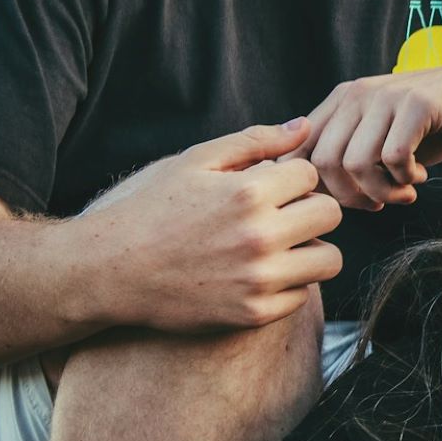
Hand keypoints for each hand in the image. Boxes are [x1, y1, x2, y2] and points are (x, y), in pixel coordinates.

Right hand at [82, 122, 343, 330]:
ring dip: (310, 249)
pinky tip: (258, 273)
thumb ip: (254, 141)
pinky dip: (288, 284)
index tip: (268, 187)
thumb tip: (304, 126)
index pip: (310, 174)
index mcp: (247, 193)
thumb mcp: (194, 162)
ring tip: (279, 245)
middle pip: (331, 214)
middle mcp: (259, 237)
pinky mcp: (254, 313)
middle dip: (310, 209)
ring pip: (329, 259)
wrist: (110, 270)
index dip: (290, 177)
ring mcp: (259, 279)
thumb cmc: (152, 209)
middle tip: (281, 215)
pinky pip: (302, 295)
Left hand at [298, 62, 441, 210]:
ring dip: (381, 191)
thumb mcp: (381, 139)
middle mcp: (357, 93)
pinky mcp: (418, 103)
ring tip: (403, 193)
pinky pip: (394, 157)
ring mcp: (386, 96)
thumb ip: (347, 154)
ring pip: (356, 163)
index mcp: (341, 100)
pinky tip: (420, 176)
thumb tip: (310, 194)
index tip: (347, 201)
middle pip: (323, 162)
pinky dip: (406, 179)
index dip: (315, 187)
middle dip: (350, 197)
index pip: (299, 149)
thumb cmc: (431, 128)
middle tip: (378, 204)